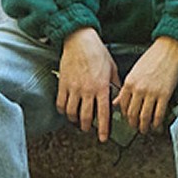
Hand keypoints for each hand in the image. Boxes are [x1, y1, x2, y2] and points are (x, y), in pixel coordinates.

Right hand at [57, 27, 118, 141]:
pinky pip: (60, 103)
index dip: (103, 129)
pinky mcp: (62, 84)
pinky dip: (63, 110)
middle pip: (85, 117)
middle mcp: (87, 90)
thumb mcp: (112, 67)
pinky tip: (66, 110)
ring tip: (78, 120)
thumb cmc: (97, 52)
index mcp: (101, 87)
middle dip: (87, 127)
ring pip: (71, 113)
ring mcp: (73, 88)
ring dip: (74, 120)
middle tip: (88, 129)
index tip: (103, 138)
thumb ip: (115, 84)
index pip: (103, 114)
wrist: (79, 40)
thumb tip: (117, 97)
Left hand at [114, 36, 177, 134]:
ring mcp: (151, 93)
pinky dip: (156, 123)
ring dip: (144, 126)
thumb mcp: (134, 71)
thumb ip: (126, 87)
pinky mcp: (164, 94)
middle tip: (135, 127)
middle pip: (132, 113)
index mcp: (129, 82)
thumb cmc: (152, 57)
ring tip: (145, 129)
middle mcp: (138, 89)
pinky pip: (158, 114)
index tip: (126, 119)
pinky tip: (156, 125)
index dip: (124, 115)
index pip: (122, 105)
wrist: (168, 49)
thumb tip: (118, 100)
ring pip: (144, 116)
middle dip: (133, 124)